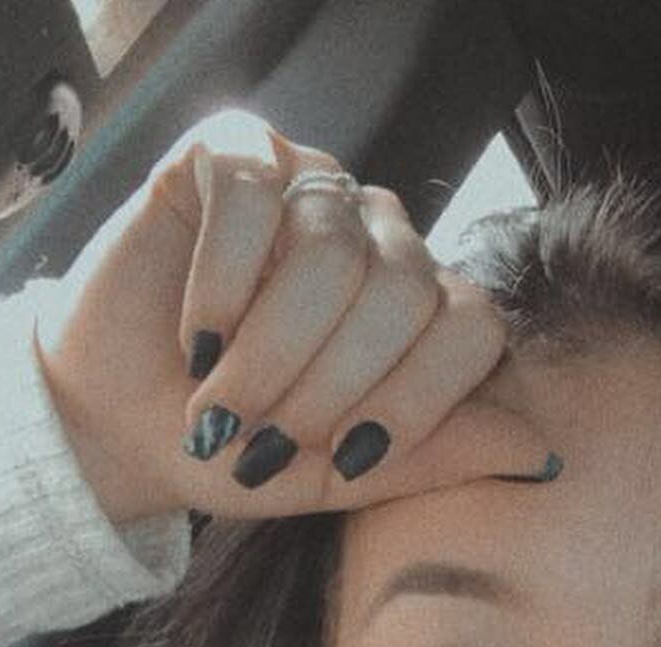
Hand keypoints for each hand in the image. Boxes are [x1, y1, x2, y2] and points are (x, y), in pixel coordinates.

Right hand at [32, 109, 558, 526]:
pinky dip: (220, 284)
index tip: (343, 460)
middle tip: (262, 439)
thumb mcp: (336, 478)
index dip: (415, 400)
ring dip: (267, 346)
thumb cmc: (233, 453)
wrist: (117, 427)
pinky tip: (195, 334)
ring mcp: (311, 187)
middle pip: (403, 289)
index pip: (473, 327)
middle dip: (326, 385)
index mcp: (422, 310)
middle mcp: (380, 237)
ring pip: (331, 246)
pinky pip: (251, 198)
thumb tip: (542, 454)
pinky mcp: (231, 155)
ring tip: (218, 399)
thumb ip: (434, 459)